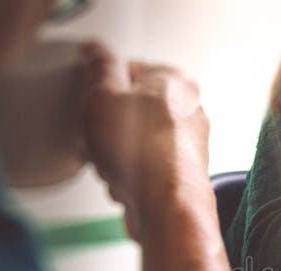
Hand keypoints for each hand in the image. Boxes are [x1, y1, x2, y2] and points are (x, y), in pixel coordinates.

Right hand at [81, 43, 211, 241]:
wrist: (166, 208)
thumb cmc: (142, 153)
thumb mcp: (103, 95)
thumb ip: (98, 68)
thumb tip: (96, 52)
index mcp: (174, 81)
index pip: (127, 69)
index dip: (101, 87)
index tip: (91, 99)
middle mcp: (189, 110)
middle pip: (130, 108)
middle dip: (108, 125)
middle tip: (99, 134)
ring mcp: (187, 144)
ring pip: (133, 141)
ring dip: (115, 153)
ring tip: (112, 162)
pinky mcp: (180, 173)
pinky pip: (142, 167)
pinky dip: (129, 174)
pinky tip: (123, 182)